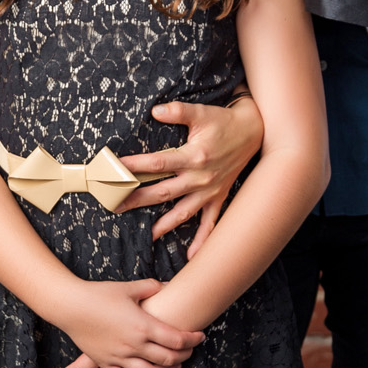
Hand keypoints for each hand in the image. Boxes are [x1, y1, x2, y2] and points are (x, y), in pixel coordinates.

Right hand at [51, 278, 203, 367]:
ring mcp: (120, 357)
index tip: (200, 336)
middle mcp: (134, 345)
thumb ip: (152, 288)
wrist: (71, 306)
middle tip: (190, 351)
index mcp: (143, 325)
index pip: (177, 338)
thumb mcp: (129, 288)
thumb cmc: (100, 293)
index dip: (192, 339)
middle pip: (168, 359)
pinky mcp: (107, 362)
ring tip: (173, 367)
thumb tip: (168, 286)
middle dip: (184, 356)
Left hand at [118, 94, 264, 258]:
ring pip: (183, 212)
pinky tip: (191, 256)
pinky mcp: (218, 197)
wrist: (253, 132)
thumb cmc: (223, 122)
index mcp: (194, 156)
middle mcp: (200, 177)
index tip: (115, 170)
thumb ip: (178, 111)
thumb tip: (156, 110)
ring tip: (147, 236)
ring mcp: (209, 191)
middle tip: (116, 206)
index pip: (157, 164)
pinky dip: (202, 240)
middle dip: (138, 199)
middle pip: (163, 192)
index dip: (134, 166)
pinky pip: (210, 223)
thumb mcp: (202, 112)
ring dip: (164, 225)